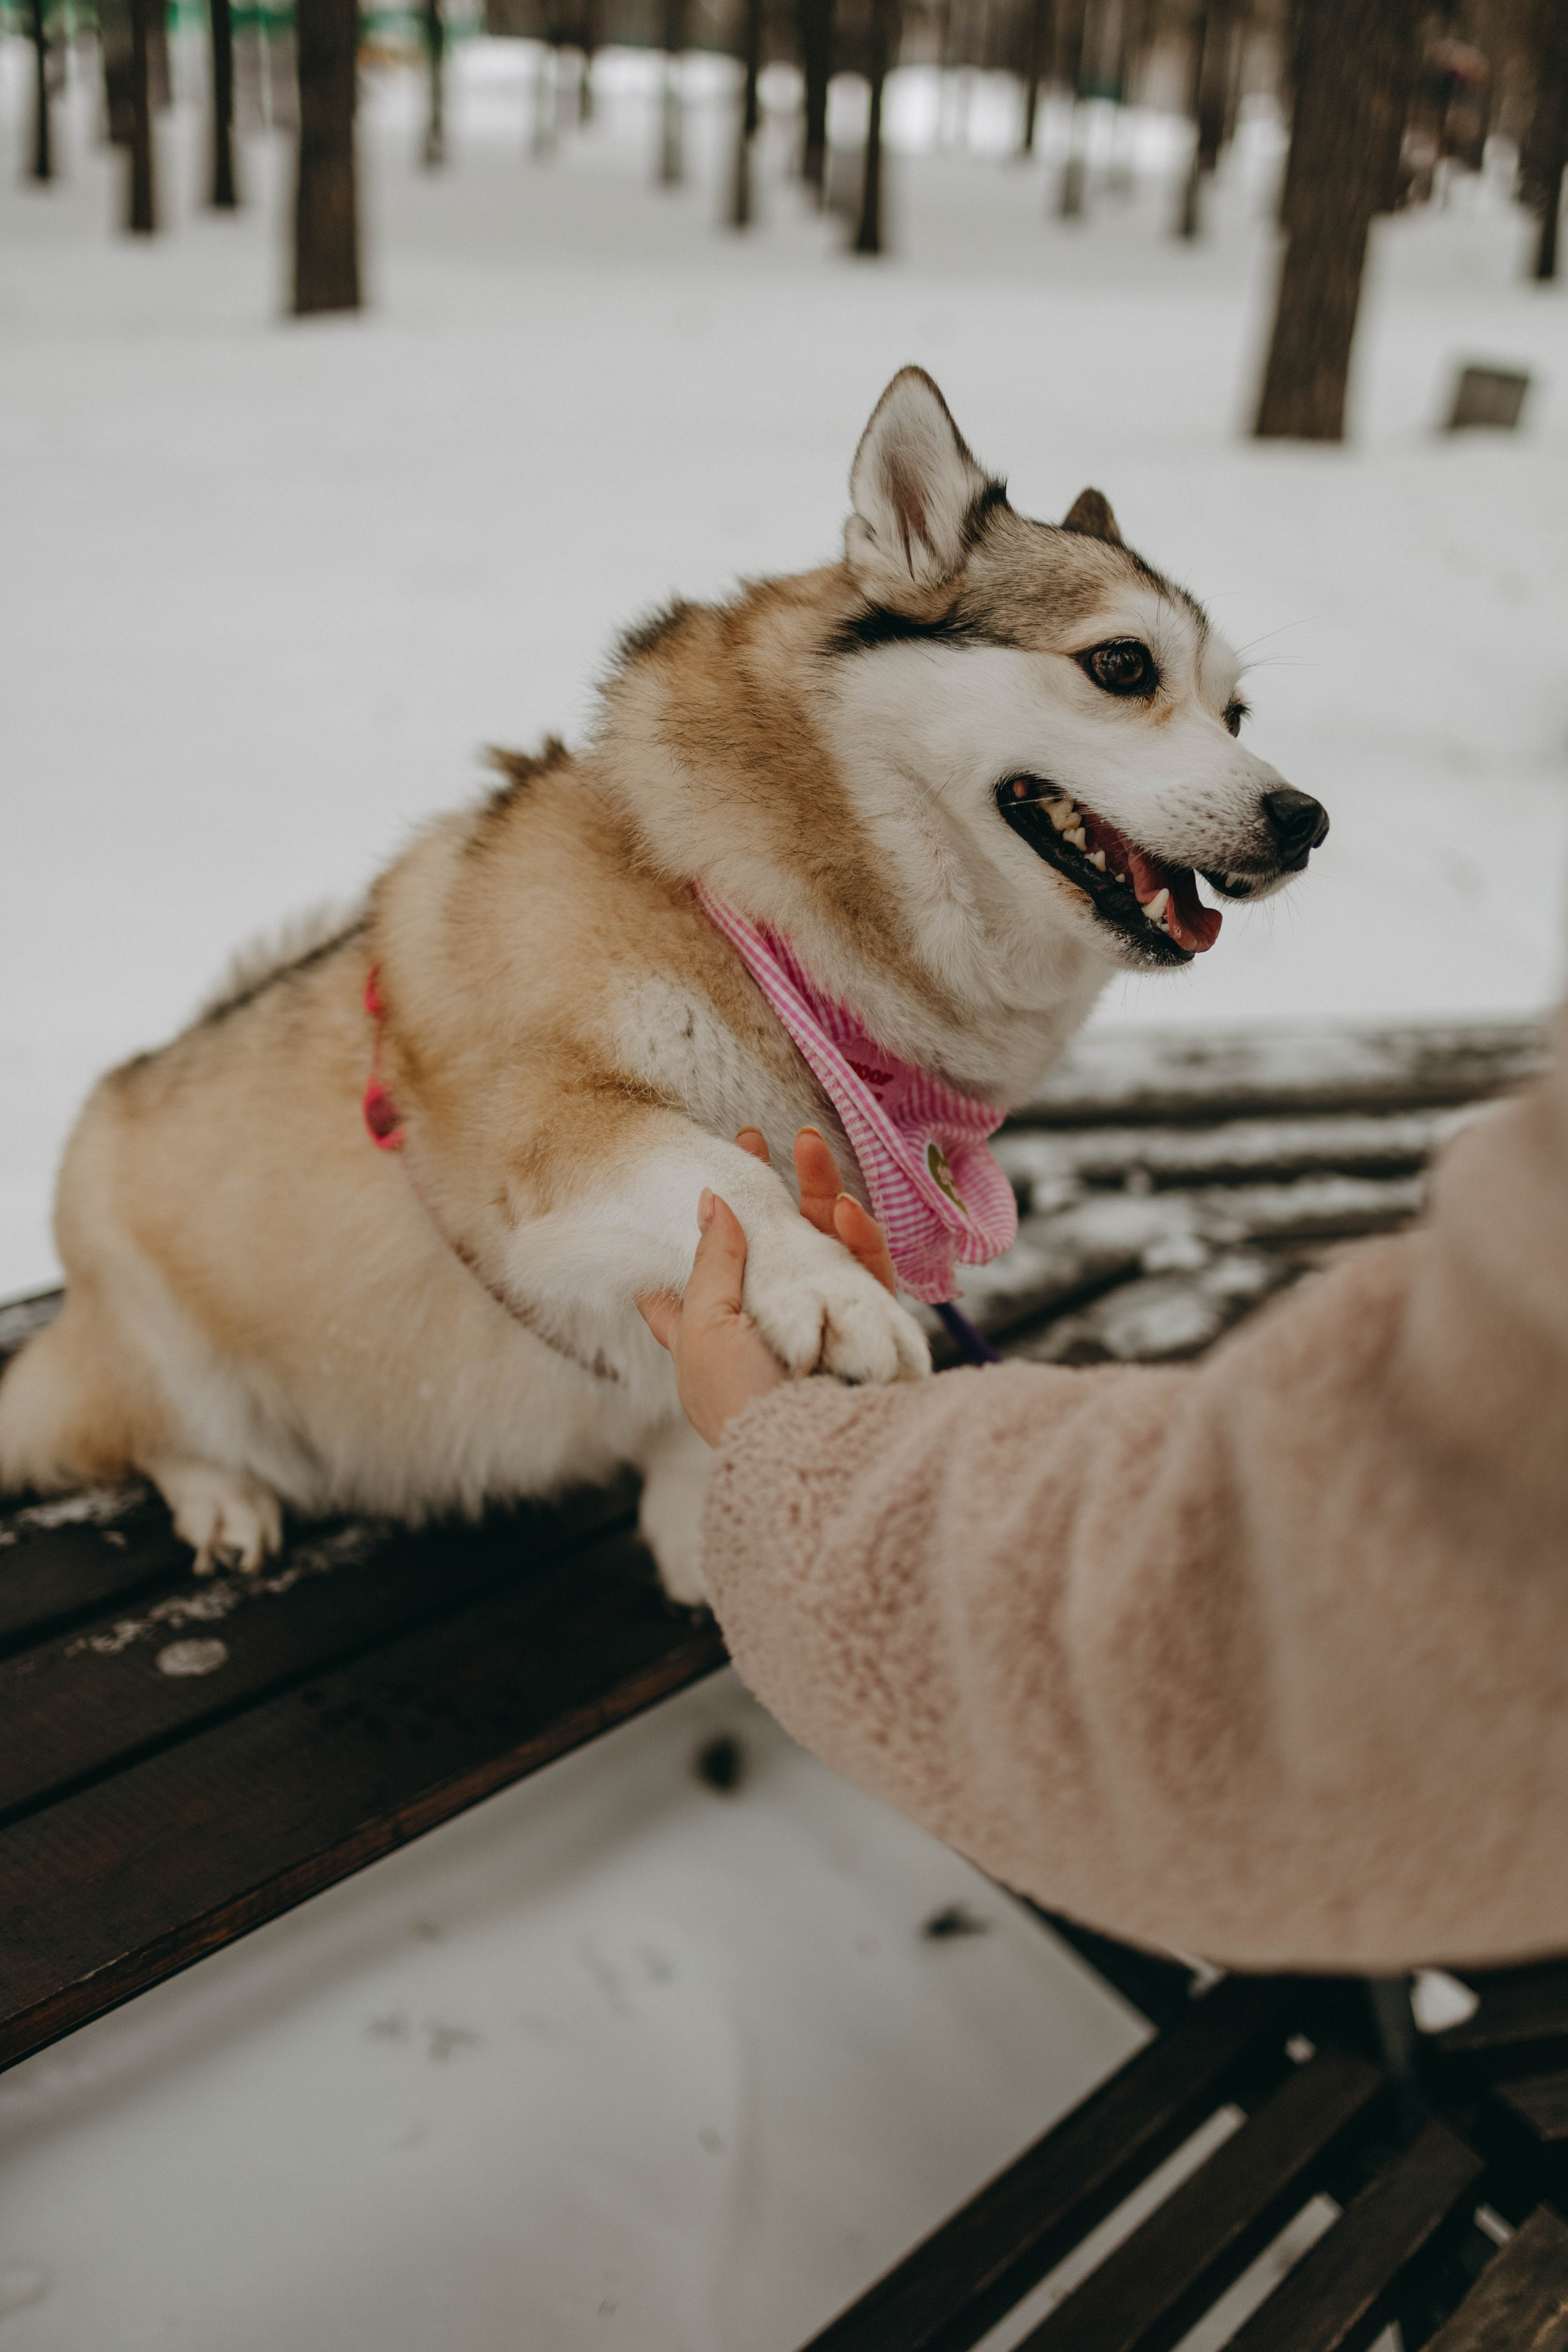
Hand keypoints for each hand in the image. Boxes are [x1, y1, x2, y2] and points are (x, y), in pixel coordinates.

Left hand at [637, 1128, 896, 1444]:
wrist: (813, 1456)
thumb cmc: (740, 1401)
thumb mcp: (704, 1327)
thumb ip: (711, 1260)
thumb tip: (711, 1199)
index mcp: (712, 1336)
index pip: (696, 1277)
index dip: (699, 1227)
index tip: (704, 1177)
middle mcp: (770, 1327)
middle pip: (771, 1248)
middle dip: (769, 1193)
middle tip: (761, 1139)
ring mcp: (824, 1327)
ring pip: (824, 1248)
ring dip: (818, 1195)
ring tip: (808, 1144)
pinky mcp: (871, 1332)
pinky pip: (869, 1275)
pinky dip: (860, 1240)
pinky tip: (848, 1210)